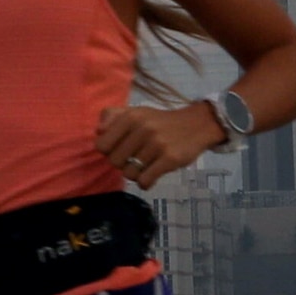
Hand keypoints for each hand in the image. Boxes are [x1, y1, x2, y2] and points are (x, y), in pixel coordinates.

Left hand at [94, 99, 220, 185]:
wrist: (197, 125)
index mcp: (130, 117)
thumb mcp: (136, 112)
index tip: (121, 150)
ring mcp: (156, 144)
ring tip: (146, 166)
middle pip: (114, 162)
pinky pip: (145, 181)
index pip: (102, 146)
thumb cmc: (160, 122)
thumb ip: (113, 116)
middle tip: (135, 159)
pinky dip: (146, 182)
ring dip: (136, 174)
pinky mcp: (169, 159)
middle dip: (123, 164)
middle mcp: (142, 129)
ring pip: (129, 174)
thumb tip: (98, 131)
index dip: (109, 152)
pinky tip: (152, 174)